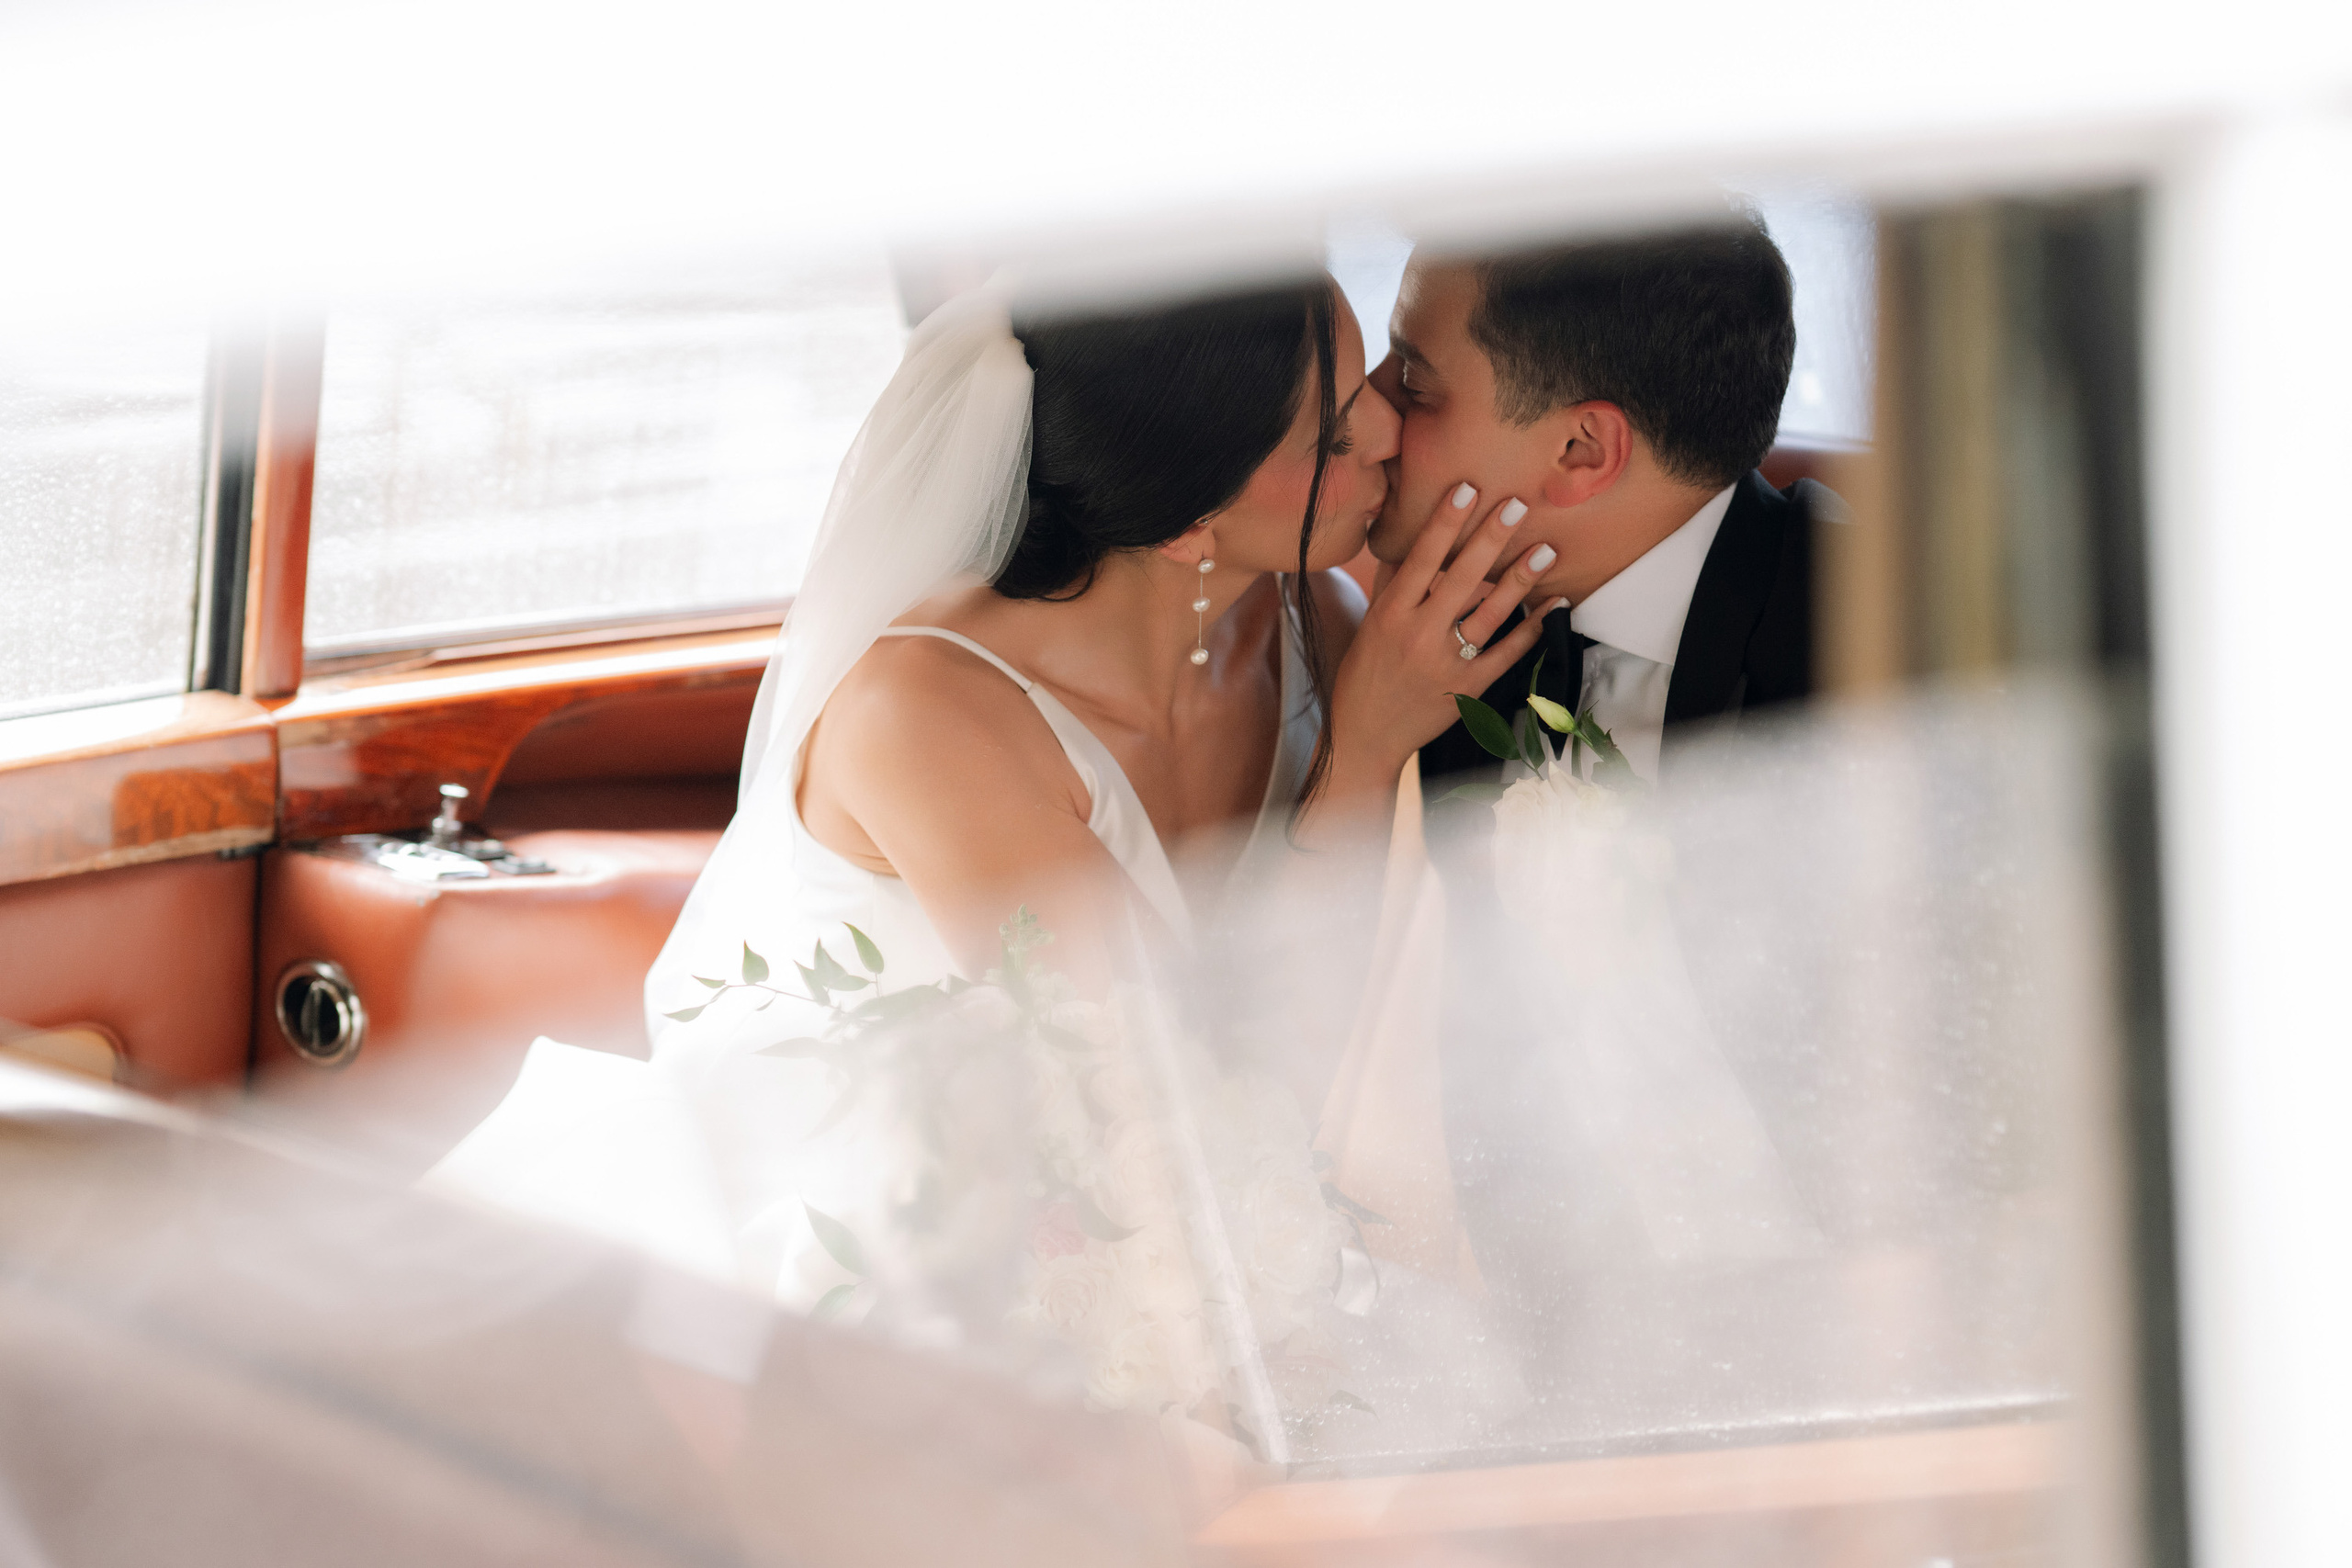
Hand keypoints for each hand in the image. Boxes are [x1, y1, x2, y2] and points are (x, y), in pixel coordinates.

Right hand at [1327, 482, 1554, 774]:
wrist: (1365, 735)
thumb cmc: (1365, 673)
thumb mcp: (1371, 624)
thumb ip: (1392, 583)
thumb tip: (1403, 536)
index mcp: (1390, 615)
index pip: (1421, 559)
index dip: (1444, 522)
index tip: (1467, 489)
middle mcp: (1417, 635)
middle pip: (1461, 579)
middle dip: (1490, 538)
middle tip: (1517, 504)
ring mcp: (1445, 663)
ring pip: (1490, 614)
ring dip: (1521, 579)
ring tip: (1547, 549)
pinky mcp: (1467, 689)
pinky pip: (1507, 654)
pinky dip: (1533, 629)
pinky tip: (1555, 605)